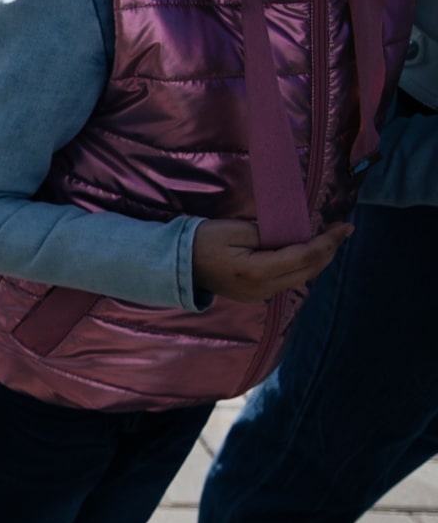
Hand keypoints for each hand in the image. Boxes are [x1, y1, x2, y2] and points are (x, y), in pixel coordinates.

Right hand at [191, 218, 349, 301]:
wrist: (176, 265)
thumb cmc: (202, 241)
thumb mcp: (236, 230)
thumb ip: (269, 234)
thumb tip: (295, 235)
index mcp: (258, 271)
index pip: (305, 256)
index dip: (328, 241)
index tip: (345, 226)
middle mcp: (264, 289)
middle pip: (309, 270)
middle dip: (330, 251)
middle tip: (344, 231)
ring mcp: (260, 296)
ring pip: (302, 278)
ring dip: (319, 259)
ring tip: (331, 241)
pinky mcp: (256, 295)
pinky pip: (289, 281)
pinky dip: (303, 266)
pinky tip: (308, 253)